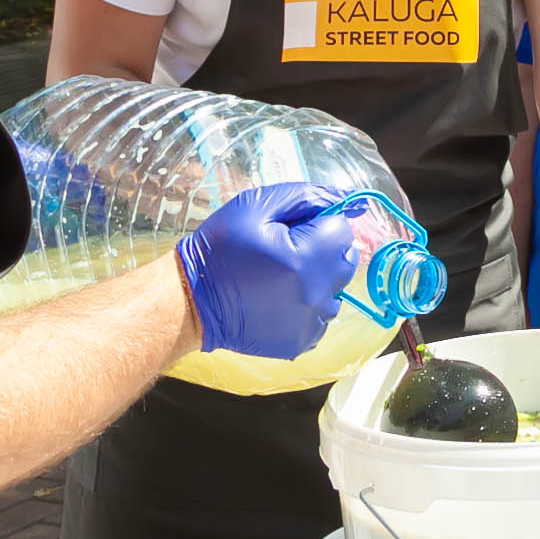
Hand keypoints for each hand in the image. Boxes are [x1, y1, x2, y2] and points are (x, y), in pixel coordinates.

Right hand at [174, 183, 357, 357]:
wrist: (191, 300)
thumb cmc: (220, 248)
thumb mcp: (255, 206)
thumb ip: (306, 197)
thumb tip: (348, 199)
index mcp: (304, 259)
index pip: (342, 231)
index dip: (319, 224)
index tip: (295, 229)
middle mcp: (314, 295)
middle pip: (344, 262)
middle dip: (323, 251)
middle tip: (288, 251)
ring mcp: (309, 323)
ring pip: (336, 291)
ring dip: (317, 280)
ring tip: (282, 277)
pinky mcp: (301, 341)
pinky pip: (321, 316)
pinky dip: (307, 306)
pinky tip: (279, 298)